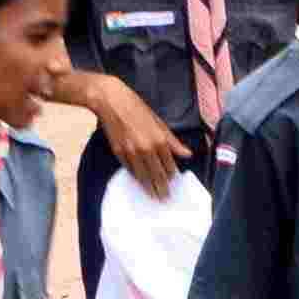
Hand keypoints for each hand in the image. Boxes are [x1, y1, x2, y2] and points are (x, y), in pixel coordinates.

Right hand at [96, 76, 190, 192]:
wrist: (110, 100)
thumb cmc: (136, 107)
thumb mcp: (158, 121)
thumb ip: (173, 141)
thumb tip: (188, 154)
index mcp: (159, 139)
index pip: (169, 166)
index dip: (172, 176)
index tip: (173, 182)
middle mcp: (146, 149)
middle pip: (157, 175)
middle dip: (162, 188)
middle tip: (165, 198)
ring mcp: (132, 152)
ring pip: (143, 177)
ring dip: (149, 188)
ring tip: (154, 196)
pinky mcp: (119, 153)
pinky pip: (130, 170)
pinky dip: (136, 176)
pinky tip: (139, 181)